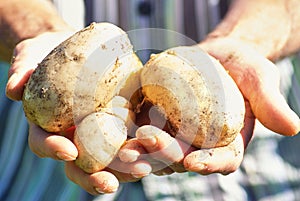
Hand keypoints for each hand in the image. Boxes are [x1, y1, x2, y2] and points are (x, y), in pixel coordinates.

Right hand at [6, 32, 151, 194]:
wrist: (67, 48)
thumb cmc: (44, 55)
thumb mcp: (28, 58)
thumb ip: (21, 72)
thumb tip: (14, 89)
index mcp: (47, 126)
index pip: (45, 144)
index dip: (53, 150)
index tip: (69, 152)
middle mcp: (72, 135)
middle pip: (80, 163)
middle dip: (94, 176)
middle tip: (110, 183)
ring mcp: (95, 130)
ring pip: (108, 158)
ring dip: (125, 167)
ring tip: (143, 170)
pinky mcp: (117, 119)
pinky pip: (129, 136)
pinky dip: (142, 145)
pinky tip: (157, 148)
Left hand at [119, 38, 299, 175]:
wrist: (217, 55)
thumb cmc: (241, 67)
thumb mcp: (260, 78)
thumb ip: (270, 102)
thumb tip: (292, 127)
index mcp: (227, 143)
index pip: (222, 161)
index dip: (210, 164)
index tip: (196, 162)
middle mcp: (199, 144)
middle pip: (184, 156)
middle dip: (167, 154)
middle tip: (151, 144)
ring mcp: (175, 134)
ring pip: (158, 149)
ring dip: (142, 150)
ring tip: (127, 146)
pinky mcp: (156, 119)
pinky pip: (142, 129)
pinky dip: (129, 132)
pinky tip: (115, 129)